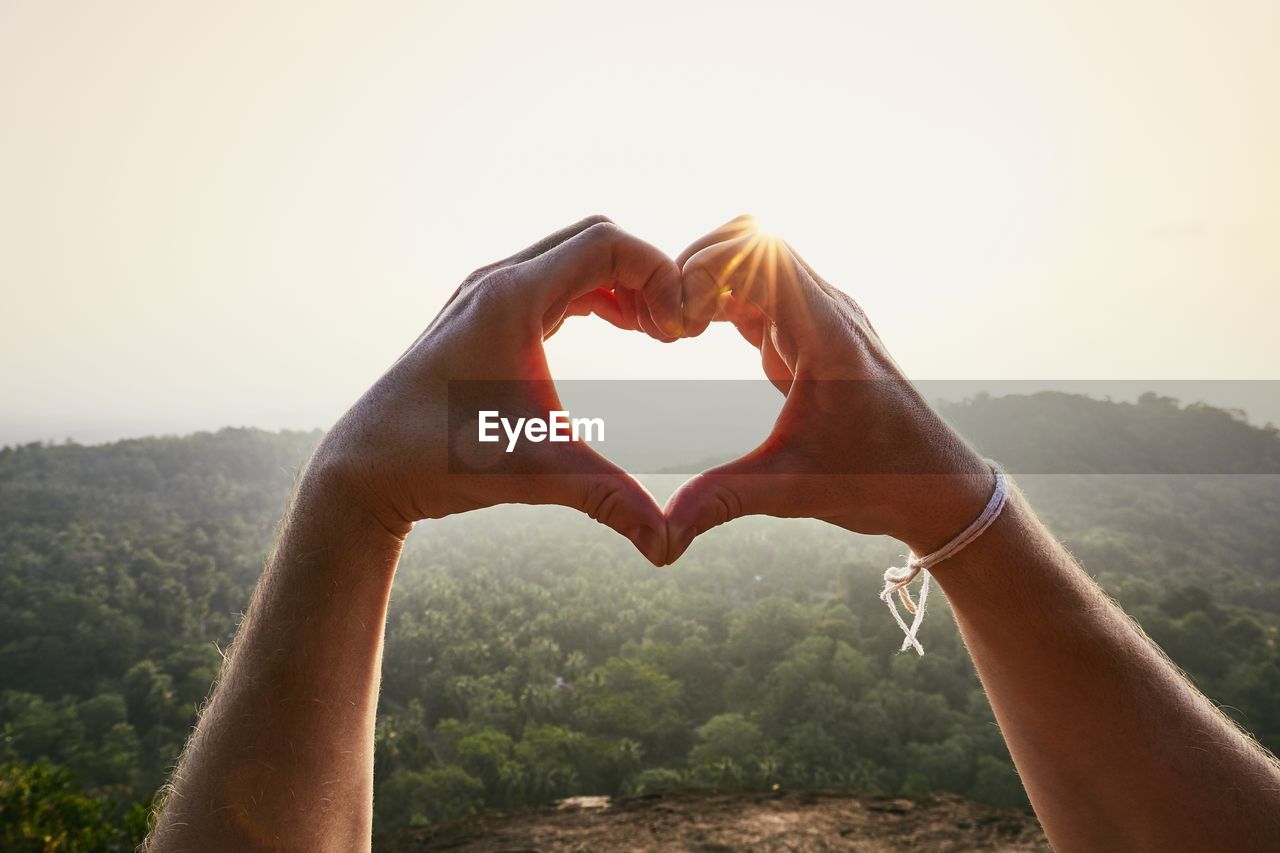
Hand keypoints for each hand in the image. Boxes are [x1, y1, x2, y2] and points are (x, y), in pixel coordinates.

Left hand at [307, 216, 709, 565]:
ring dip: (619, 282)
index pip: (607, 243)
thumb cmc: (438, 460)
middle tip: (673, 329)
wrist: (364, 468)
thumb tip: (667, 545)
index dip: (660, 273)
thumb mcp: (536, 472)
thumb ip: (608, 499)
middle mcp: (497, 283)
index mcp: (512, 298)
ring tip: (653, 331)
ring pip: (571, 255)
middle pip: (594, 237)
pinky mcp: (480, 315)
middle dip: (646, 273)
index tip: (680, 328)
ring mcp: (485, 295)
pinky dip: (592, 294)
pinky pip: (551, 280)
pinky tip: (617, 331)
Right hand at [664, 216, 993, 562]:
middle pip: (750, 237)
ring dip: (705, 278)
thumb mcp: (792, 490)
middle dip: (696, 267)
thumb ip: (724, 500)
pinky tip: (690, 334)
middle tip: (667, 323)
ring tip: (673, 329)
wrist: (934, 484)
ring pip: (752, 256)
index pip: (761, 254)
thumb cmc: (878, 481)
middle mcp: (826, 310)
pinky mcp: (809, 332)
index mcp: (827, 333)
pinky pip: (756, 289)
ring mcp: (818, 316)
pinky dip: (718, 298)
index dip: (707, 271)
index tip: (678, 325)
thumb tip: (661, 536)